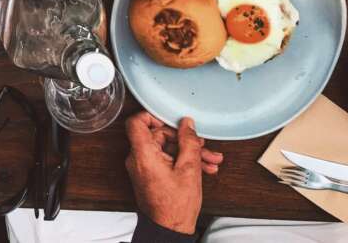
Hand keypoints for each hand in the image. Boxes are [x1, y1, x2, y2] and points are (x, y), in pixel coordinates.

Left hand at [125, 112, 222, 234]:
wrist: (169, 230)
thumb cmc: (175, 206)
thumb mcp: (189, 169)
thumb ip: (188, 142)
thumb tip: (187, 124)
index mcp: (143, 154)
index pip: (136, 122)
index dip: (153, 116)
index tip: (171, 120)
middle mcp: (138, 159)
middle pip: (158, 136)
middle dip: (184, 140)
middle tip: (203, 146)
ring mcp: (143, 167)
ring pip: (165, 149)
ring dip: (188, 153)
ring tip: (210, 161)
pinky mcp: (149, 174)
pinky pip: (164, 160)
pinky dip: (181, 161)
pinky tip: (202, 168)